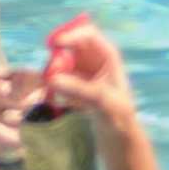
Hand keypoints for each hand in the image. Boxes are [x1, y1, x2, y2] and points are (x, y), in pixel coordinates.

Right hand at [41, 20, 142, 136]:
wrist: (118, 135)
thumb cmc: (118, 116)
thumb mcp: (101, 102)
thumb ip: (79, 89)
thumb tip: (52, 79)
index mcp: (107, 55)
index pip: (88, 34)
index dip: (71, 34)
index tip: (54, 44)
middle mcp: (93, 58)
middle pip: (70, 44)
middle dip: (58, 56)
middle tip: (51, 73)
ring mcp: (82, 69)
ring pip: (61, 59)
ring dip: (54, 71)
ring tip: (55, 89)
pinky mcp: (73, 82)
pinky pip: (58, 75)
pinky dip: (55, 84)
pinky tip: (63, 99)